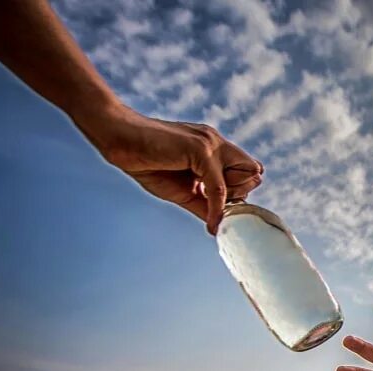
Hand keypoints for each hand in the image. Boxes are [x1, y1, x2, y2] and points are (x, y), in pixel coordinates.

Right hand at [75, 104, 262, 233]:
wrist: (120, 142)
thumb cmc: (147, 162)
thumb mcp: (184, 190)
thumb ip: (205, 203)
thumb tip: (221, 225)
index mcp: (214, 148)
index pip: (247, 169)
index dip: (240, 190)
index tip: (223, 207)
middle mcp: (216, 142)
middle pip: (252, 172)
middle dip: (239, 194)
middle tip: (214, 204)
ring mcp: (210, 143)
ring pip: (243, 177)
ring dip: (230, 199)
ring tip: (208, 208)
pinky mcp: (200, 149)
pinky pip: (219, 187)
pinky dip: (218, 208)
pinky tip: (210, 224)